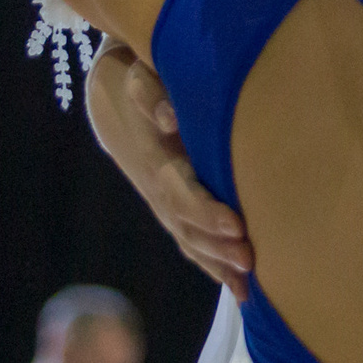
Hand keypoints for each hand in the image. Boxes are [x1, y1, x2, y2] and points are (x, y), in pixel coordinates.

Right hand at [85, 42, 251, 295]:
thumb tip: (169, 116)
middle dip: (217, 243)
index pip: (178, 188)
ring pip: (187, 238)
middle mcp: (156, 183)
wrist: (112, 95)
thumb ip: (149, 87)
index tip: (236, 225)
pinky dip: (214, 267)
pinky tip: (242, 291)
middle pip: (184, 221)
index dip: (204, 210)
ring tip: (250, 282)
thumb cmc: (142, 73)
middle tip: (250, 257)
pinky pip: (190, 244)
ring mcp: (160, 201)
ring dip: (217, 262)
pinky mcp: (169, 210)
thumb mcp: (140, 70)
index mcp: (154, 152)